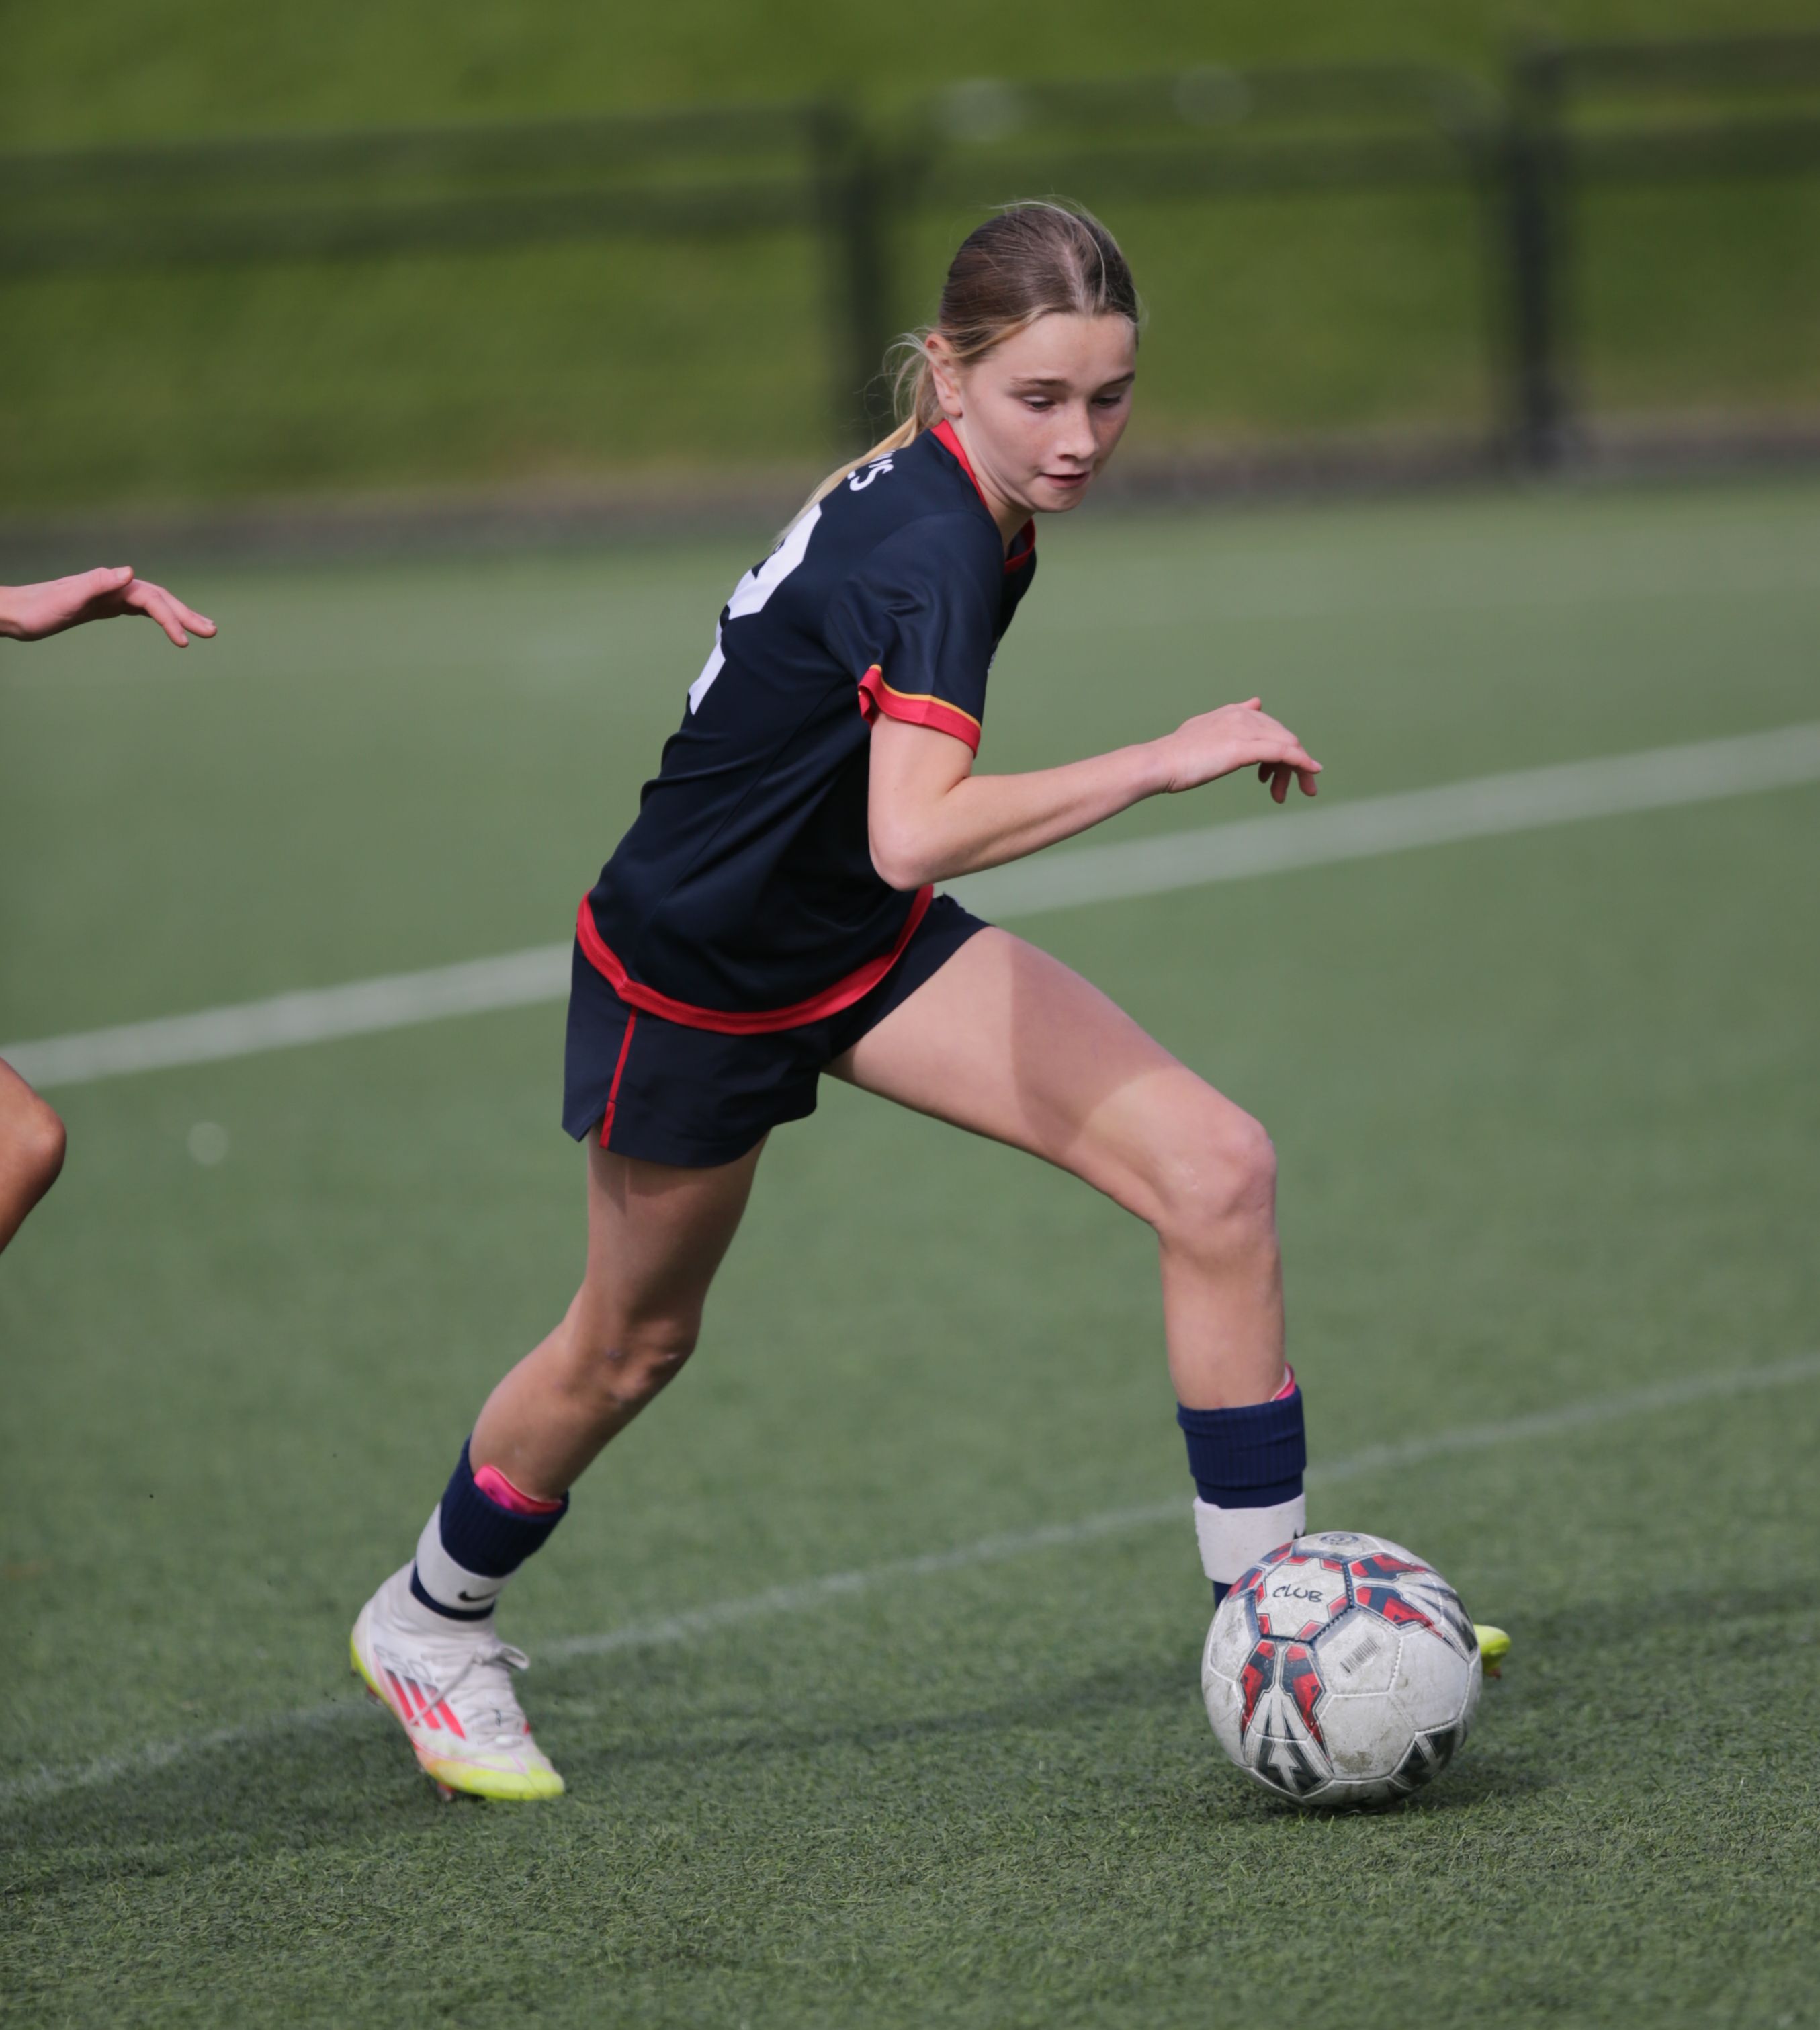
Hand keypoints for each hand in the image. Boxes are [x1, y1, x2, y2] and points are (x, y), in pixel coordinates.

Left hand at [0, 567, 216, 647]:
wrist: (16, 612)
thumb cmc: (39, 609)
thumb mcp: (67, 598)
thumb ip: (98, 583)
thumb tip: (129, 572)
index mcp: (110, 585)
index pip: (151, 599)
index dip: (170, 619)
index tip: (184, 641)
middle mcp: (114, 587)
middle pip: (160, 598)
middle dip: (187, 615)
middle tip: (213, 632)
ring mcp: (111, 596)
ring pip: (153, 603)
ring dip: (179, 615)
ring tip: (202, 630)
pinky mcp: (105, 606)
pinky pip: (140, 609)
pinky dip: (159, 616)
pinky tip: (167, 625)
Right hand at [1151, 698, 1320, 803]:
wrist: (1160, 763)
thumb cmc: (1176, 756)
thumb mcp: (1204, 730)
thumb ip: (1230, 720)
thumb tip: (1255, 703)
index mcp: (1233, 712)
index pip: (1270, 727)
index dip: (1279, 749)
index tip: (1273, 774)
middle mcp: (1243, 716)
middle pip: (1283, 737)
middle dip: (1294, 763)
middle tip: (1292, 790)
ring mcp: (1245, 730)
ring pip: (1287, 746)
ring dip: (1299, 770)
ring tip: (1301, 791)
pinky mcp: (1245, 747)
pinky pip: (1284, 753)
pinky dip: (1302, 763)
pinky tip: (1312, 772)